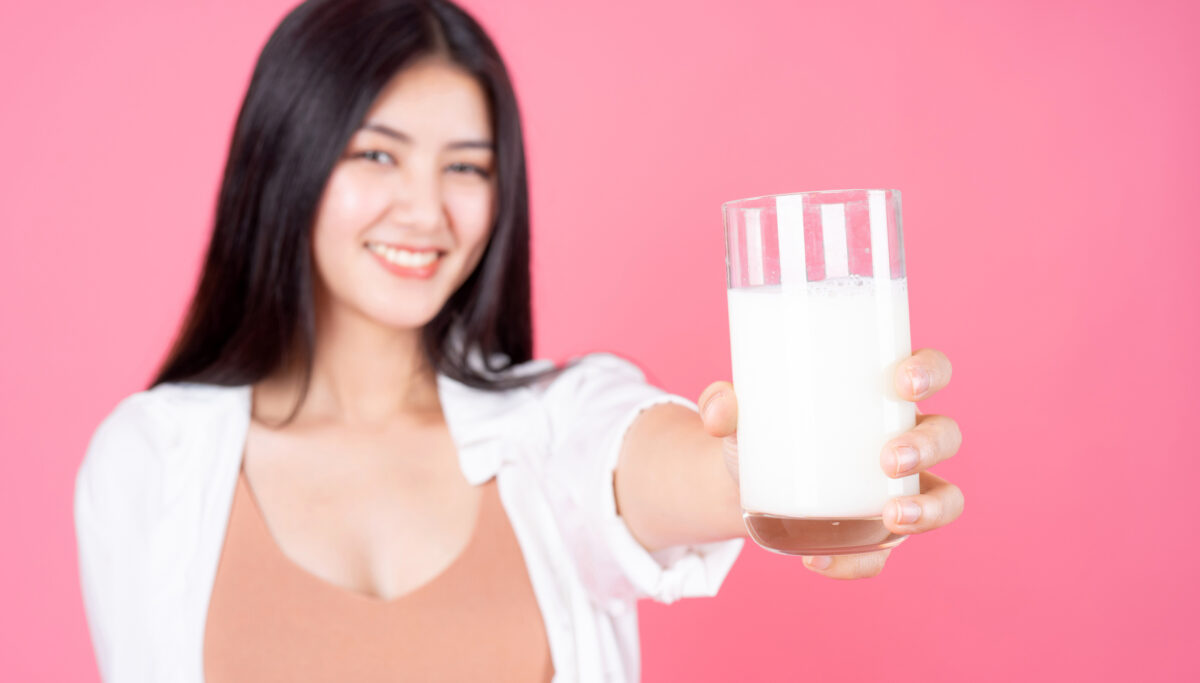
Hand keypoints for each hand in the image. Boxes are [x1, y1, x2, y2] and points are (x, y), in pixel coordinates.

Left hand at [698, 348, 964, 578]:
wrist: (747, 481)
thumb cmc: (762, 428)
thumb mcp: (742, 413)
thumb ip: (722, 404)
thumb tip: (719, 409)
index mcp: (883, 396)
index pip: (930, 371)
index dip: (931, 372)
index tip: (902, 381)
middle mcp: (906, 439)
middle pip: (946, 435)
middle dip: (927, 445)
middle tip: (889, 458)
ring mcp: (901, 490)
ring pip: (944, 498)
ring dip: (928, 510)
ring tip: (891, 517)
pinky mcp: (877, 535)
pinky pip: (883, 554)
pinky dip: (856, 562)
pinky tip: (819, 561)